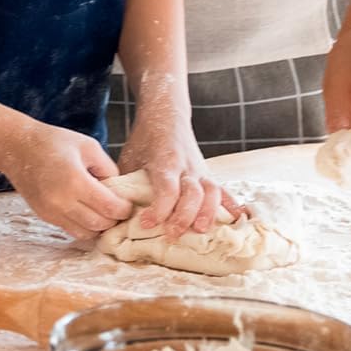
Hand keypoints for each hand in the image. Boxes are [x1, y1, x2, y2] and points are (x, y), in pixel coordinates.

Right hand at [0, 111, 131, 239]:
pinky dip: (84, 226)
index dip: (124, 209)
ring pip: (86, 233)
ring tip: (103, 212)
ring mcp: (51, 211)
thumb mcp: (88, 146)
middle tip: (118, 208)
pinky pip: (71, 230)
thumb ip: (108, 169)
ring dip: (99, 226)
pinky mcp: (44, 215)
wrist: (17, 147)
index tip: (128, 203)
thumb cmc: (54, 141)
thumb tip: (119, 191)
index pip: (110, 208)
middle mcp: (61, 200)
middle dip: (114, 219)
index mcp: (75, 180)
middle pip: (100, 224)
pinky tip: (87, 212)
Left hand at [118, 113, 237, 237]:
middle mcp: (186, 166)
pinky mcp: (208, 174)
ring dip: (209, 213)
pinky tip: (237, 220)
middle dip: (184, 216)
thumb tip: (114, 211)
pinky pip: (224, 190)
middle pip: (192, 193)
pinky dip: (232, 205)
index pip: (167, 188)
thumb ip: (125, 182)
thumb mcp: (129, 157)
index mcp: (164, 161)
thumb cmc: (144, 140)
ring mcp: (200, 170)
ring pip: (212, 191)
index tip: (147, 224)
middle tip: (172, 235)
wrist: (166, 115)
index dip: (159, 209)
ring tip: (201, 231)